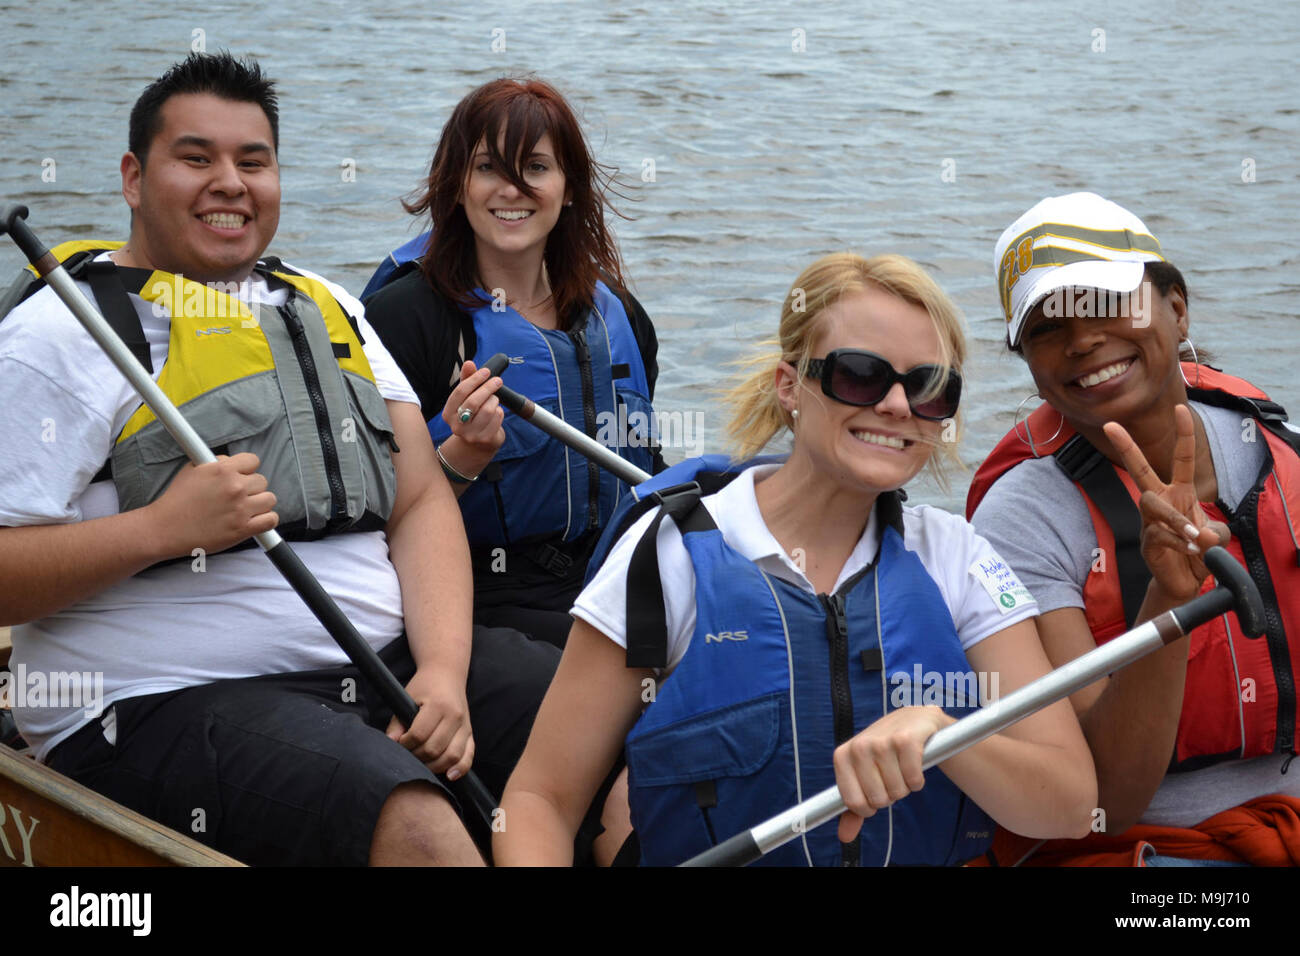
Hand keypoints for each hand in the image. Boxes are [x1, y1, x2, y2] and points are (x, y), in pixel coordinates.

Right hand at [148, 452, 277, 557]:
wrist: (164, 528)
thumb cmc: (176, 500)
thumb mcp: (192, 470)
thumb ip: (216, 463)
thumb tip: (232, 461)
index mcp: (222, 470)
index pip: (253, 460)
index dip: (247, 469)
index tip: (241, 477)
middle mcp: (235, 487)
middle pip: (262, 481)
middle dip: (251, 488)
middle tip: (238, 497)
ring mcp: (240, 509)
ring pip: (269, 499)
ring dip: (260, 504)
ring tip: (246, 508)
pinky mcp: (242, 529)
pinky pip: (271, 520)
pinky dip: (267, 520)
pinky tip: (256, 520)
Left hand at [386, 668, 474, 779]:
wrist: (447, 674)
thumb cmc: (424, 686)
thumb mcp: (407, 698)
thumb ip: (397, 722)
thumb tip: (391, 744)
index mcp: (438, 705)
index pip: (419, 734)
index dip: (405, 744)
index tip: (399, 743)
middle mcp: (455, 716)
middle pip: (434, 748)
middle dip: (417, 756)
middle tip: (408, 754)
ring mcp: (465, 725)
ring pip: (452, 755)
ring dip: (434, 766)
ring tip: (422, 763)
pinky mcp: (470, 732)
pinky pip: (468, 755)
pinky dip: (460, 768)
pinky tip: (449, 775)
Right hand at [442, 360, 505, 454]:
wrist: (479, 441)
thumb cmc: (472, 414)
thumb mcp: (467, 397)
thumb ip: (467, 380)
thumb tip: (469, 363)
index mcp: (448, 413)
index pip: (460, 391)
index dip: (475, 379)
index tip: (486, 371)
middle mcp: (456, 426)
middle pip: (474, 401)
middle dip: (488, 388)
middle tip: (498, 381)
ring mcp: (470, 435)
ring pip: (488, 410)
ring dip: (494, 401)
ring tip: (493, 400)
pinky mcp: (485, 439)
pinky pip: (497, 419)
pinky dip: (499, 412)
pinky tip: (496, 412)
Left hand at [832, 706, 949, 841]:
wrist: (913, 722)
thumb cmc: (885, 754)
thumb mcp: (865, 776)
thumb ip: (854, 807)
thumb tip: (844, 836)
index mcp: (842, 756)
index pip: (853, 803)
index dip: (869, 806)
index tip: (876, 793)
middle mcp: (859, 747)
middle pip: (878, 799)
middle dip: (890, 794)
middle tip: (892, 775)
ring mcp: (881, 742)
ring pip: (897, 791)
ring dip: (905, 786)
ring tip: (903, 767)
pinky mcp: (905, 740)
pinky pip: (913, 780)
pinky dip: (918, 780)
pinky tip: (915, 764)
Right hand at [1103, 405, 1229, 602]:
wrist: (1185, 581)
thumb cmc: (1198, 551)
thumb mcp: (1215, 537)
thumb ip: (1213, 533)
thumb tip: (1201, 536)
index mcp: (1179, 492)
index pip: (1181, 459)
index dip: (1183, 434)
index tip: (1180, 408)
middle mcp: (1161, 501)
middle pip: (1140, 470)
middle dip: (1126, 447)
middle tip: (1110, 426)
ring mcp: (1150, 521)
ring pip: (1153, 505)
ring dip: (1177, 521)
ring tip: (1196, 539)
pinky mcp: (1146, 540)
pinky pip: (1159, 534)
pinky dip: (1179, 544)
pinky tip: (1191, 552)